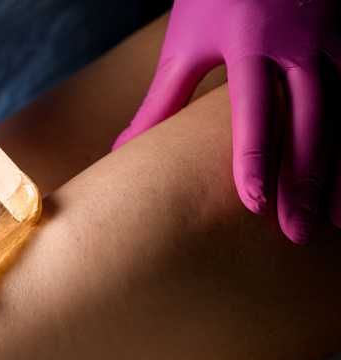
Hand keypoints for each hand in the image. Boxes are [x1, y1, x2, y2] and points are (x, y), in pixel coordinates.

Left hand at [113, 0, 340, 243]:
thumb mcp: (187, 42)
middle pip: (308, 122)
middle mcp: (300, 45)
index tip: (253, 204)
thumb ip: (163, 98)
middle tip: (295, 233)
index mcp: (251, 45)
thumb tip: (123, 150)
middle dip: (305, 181)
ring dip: (339, 172)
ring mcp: (334, 43)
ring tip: (332, 222)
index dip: (254, 158)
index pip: (253, 110)